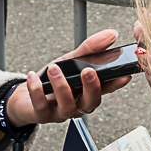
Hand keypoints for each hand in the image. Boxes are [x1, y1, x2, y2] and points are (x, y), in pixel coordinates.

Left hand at [4, 28, 129, 126]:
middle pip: (91, 102)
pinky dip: (37, 90)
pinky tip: (34, 76)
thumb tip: (111, 34)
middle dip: (91, 87)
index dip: (116, 83)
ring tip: (55, 69)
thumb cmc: (51, 81)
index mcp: (87, 92)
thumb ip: (90, 49)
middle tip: (88, 71)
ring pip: (67, 105)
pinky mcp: (42, 115)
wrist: (26, 98)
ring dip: (62, 86)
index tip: (124, 75)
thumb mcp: (70, 61)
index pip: (106, 88)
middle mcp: (77, 105)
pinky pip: (41, 106)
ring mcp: (60, 112)